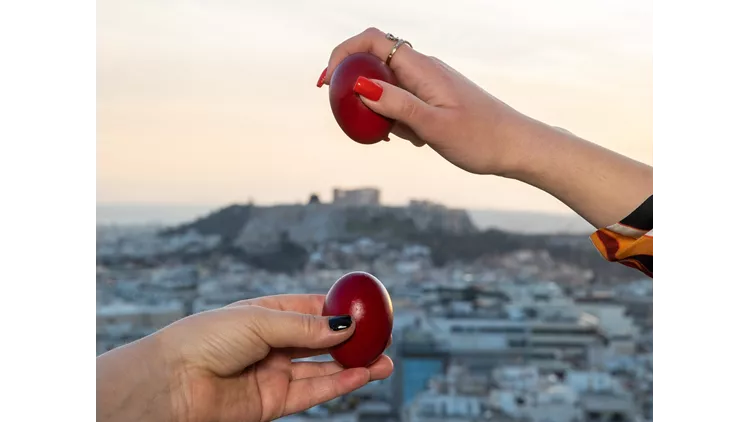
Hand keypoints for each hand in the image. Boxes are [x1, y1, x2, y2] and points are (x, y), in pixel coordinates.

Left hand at [96, 294, 393, 421]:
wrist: (171, 382)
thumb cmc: (205, 339)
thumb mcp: (260, 320)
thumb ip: (305, 328)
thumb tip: (345, 326)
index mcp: (265, 315)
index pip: (311, 309)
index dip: (341, 309)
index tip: (369, 308)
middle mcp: (272, 344)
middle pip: (322, 342)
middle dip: (354, 341)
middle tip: (384, 337)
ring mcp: (274, 373)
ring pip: (323, 369)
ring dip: (355, 365)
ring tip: (385, 360)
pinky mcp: (273, 402)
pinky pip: (313, 392)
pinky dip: (339, 384)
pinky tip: (362, 375)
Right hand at [319, 27, 527, 175]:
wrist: (517, 147)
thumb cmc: (481, 138)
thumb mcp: (434, 126)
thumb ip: (397, 105)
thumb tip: (360, 85)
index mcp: (422, 68)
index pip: (373, 41)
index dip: (343, 53)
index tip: (327, 82)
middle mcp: (423, 69)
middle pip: (374, 62)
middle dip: (357, 89)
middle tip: (356, 120)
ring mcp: (429, 83)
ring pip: (387, 86)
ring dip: (381, 111)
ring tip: (405, 138)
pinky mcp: (434, 98)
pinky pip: (403, 101)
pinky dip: (397, 119)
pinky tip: (414, 140)